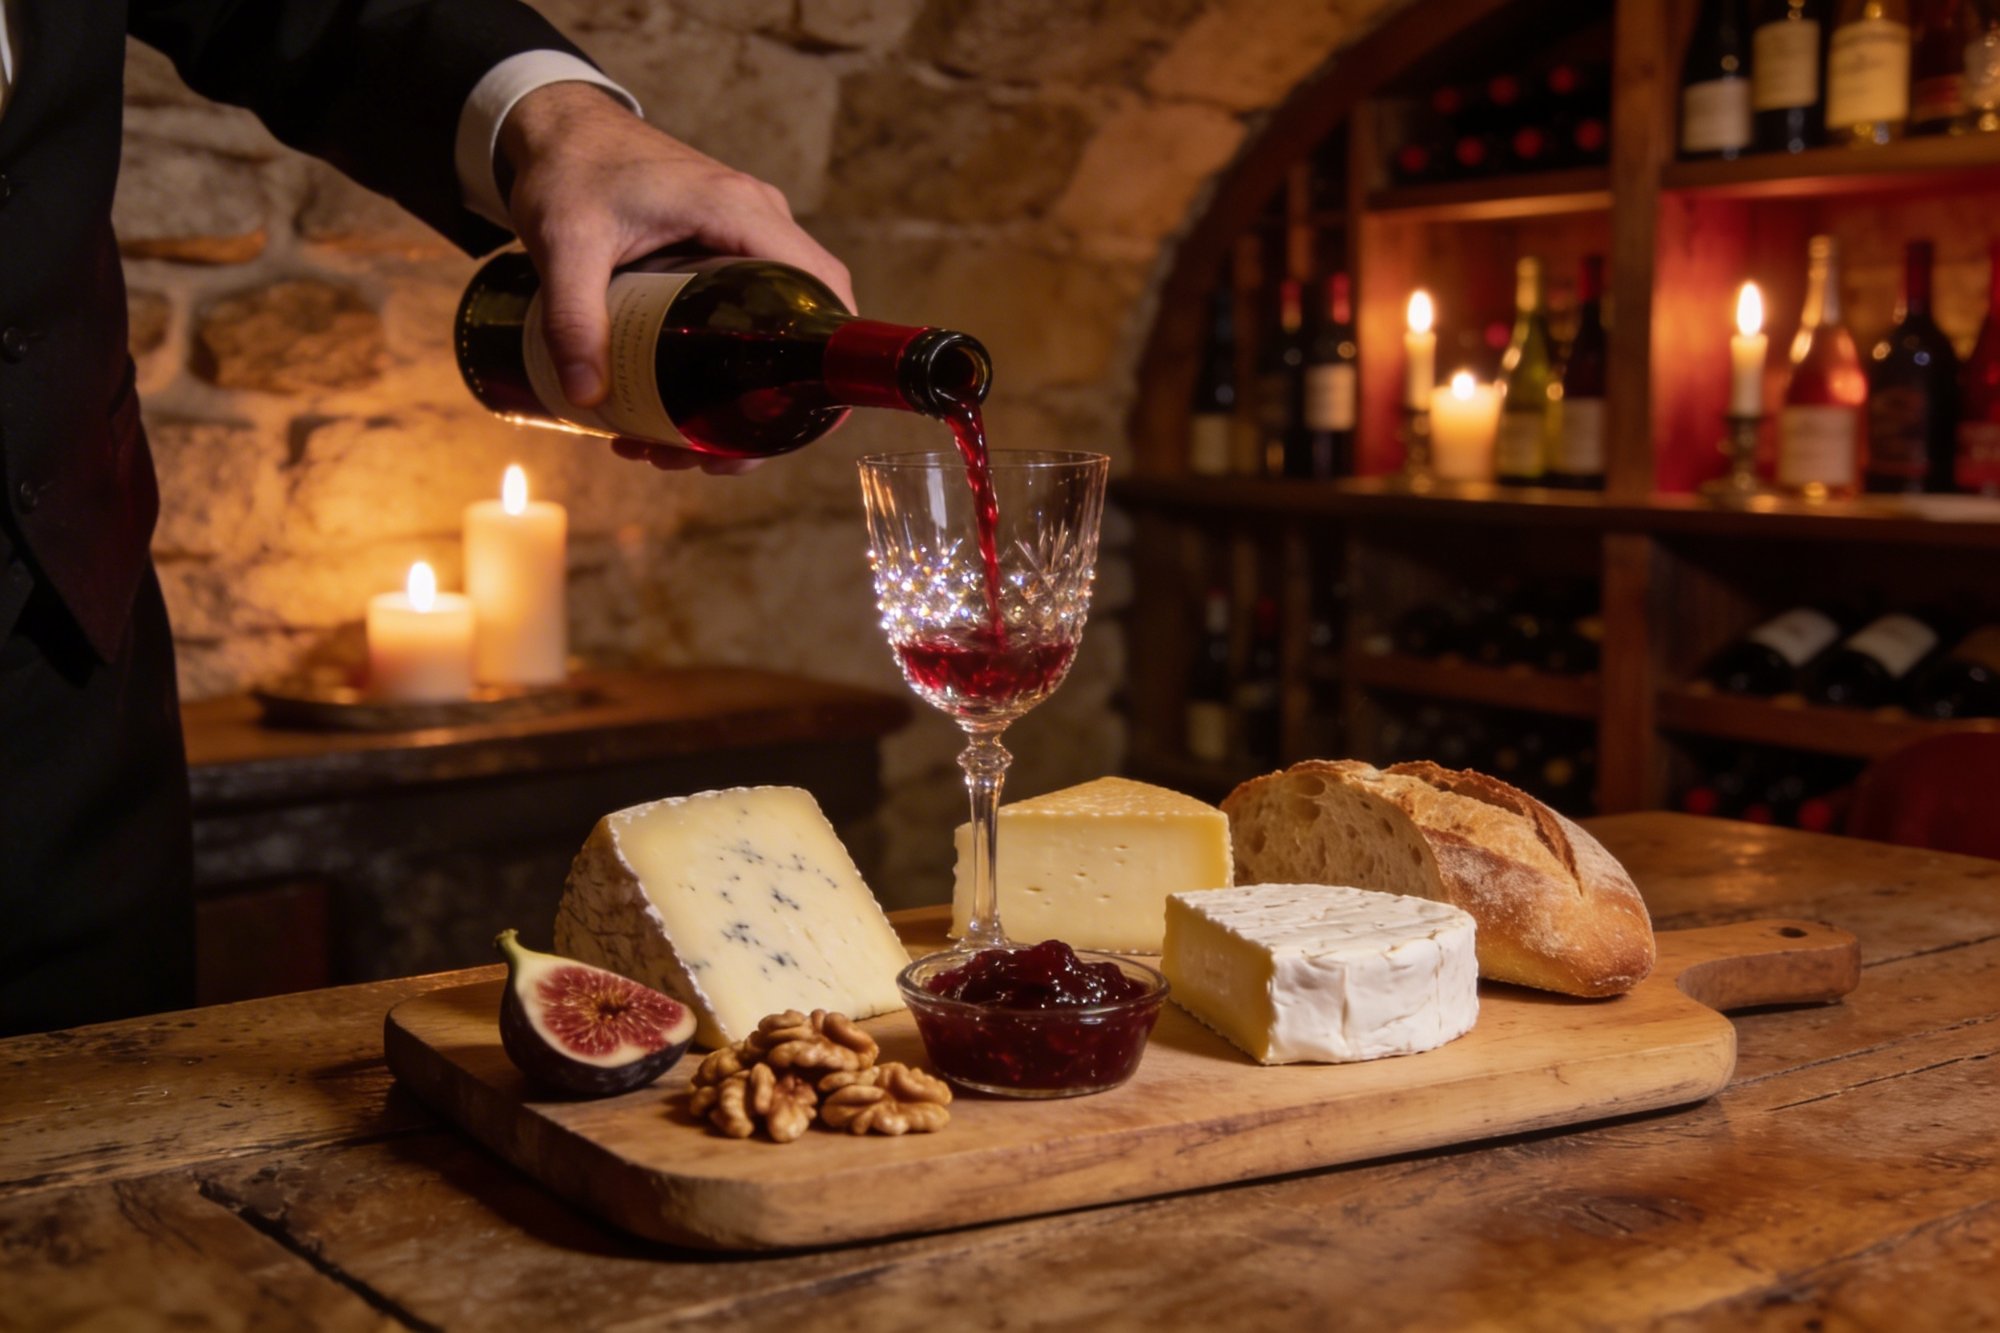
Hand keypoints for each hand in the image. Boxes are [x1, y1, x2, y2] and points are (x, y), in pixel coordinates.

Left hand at [498, 82, 853, 474]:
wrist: (557, 129)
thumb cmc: (569, 169)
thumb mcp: (565, 244)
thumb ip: (570, 316)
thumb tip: (587, 397)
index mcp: (742, 213)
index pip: (822, 292)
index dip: (830, 361)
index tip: (806, 422)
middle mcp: (758, 225)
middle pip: (802, 328)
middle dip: (766, 408)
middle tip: (713, 458)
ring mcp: (744, 239)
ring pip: (773, 332)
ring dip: (739, 400)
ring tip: (675, 448)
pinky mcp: (722, 254)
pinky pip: (746, 317)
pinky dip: (723, 370)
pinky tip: (672, 412)